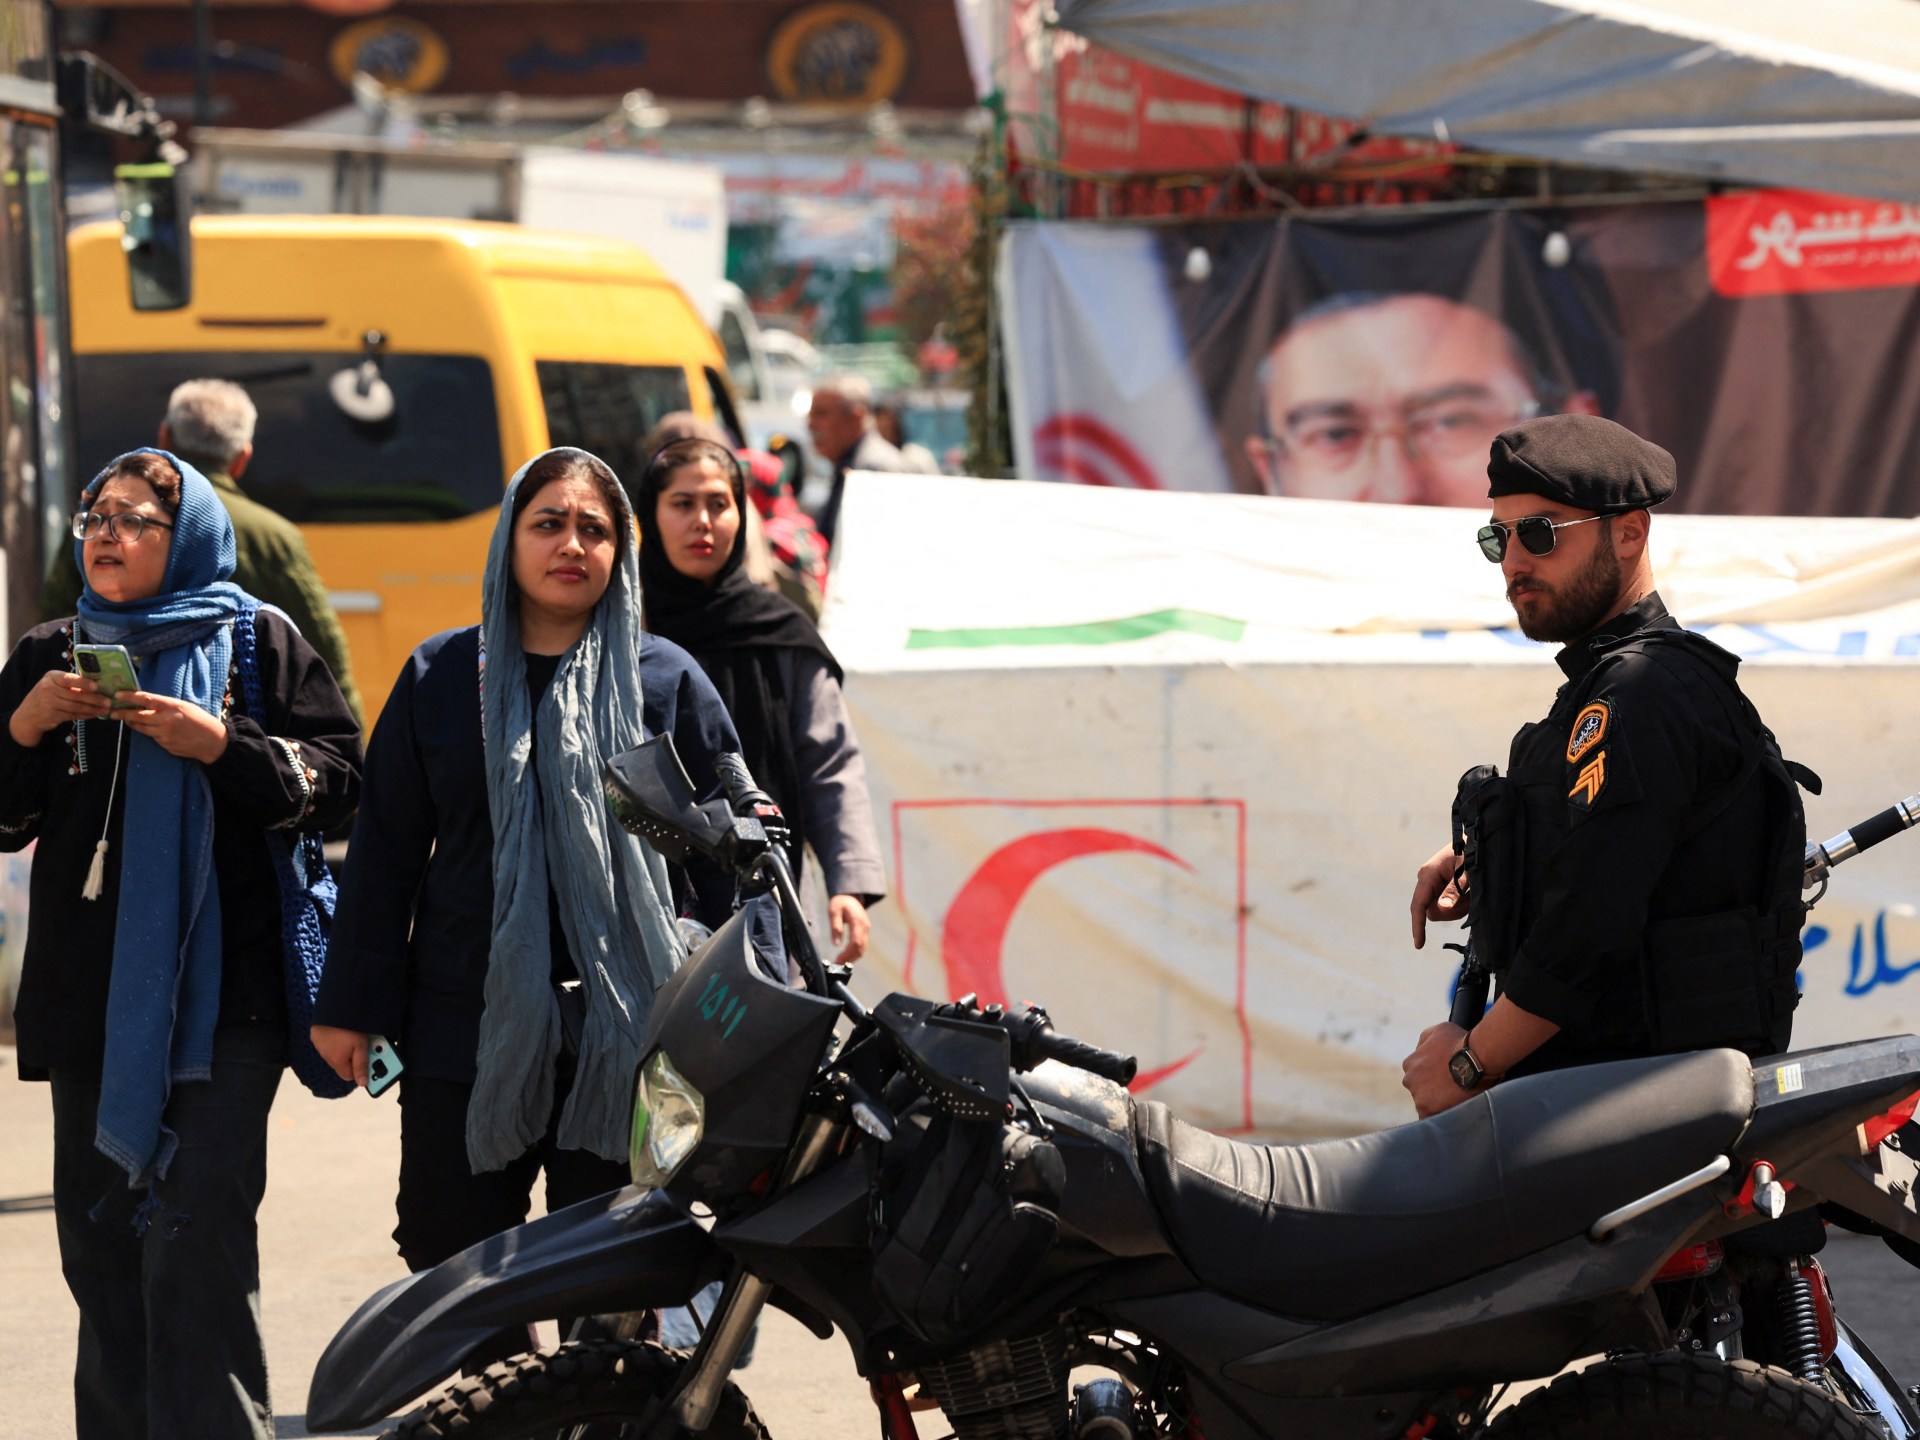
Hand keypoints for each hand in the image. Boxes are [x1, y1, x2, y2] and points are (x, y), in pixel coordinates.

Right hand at [9, 669, 109, 746]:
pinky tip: (95, 714)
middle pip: (75, 694)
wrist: (28, 715)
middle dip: (94, 698)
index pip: (69, 679)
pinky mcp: (52, 715)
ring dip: (93, 708)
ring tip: (105, 709)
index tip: (98, 686)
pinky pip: (73, 715)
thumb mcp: (55, 685)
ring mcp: (49, 703)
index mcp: (51, 677)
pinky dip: (86, 715)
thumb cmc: (47, 696)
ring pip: (76, 706)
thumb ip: (71, 683)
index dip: (84, 683)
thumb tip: (99, 683)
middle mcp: (48, 688)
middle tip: (108, 701)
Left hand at [114, 692, 228, 762]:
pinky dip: (149, 732)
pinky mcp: (164, 744)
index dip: (130, 696)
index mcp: (172, 707)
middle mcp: (165, 720)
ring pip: (141, 728)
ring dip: (132, 723)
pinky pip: (152, 737)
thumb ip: (166, 705)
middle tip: (111, 711)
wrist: (212, 741)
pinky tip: (153, 730)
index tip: (118, 694)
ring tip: (126, 719)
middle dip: (122, 713)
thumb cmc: (200, 720)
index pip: (146, 699)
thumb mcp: (184, 706)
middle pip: (137, 716)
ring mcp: (164, 734)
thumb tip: (146, 704)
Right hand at [311, 1025, 369, 1087]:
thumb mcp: (361, 1046)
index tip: (369, 1061)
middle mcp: (325, 1056)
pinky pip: (327, 1043)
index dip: (360, 1070)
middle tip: (365, 1045)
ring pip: (335, 1053)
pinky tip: (342, 1031)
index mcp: (336, 1062)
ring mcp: (319, 1045)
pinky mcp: (316, 1035)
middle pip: (343, 1064)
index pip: (349, 1076)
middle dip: (354, 1057)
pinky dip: (335, 1040)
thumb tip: (362, 1083)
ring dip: (344, 1048)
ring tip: (354, 1035)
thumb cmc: (349, 1027)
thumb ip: (361, 1065)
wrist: (334, 1006)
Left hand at [828, 894, 868, 963]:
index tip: (839, 960)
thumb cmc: (840, 902)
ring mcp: (866, 929)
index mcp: (857, 921)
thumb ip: (835, 926)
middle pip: (860, 947)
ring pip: (862, 948)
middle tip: (838, 965)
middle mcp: (864, 926)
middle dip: (850, 958)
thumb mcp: (834, 911)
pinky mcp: (864, 932)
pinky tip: (846, 957)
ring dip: (853, 957)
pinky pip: (862, 945)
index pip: (855, 941)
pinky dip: (855, 953)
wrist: (850, 896)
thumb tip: (836, 944)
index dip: (848, 953)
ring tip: (841, 963)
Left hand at [1402, 1020, 1472, 1118]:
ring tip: (1457, 1101)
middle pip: (1421, 1091)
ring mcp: (1417, 1096)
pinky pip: (1431, 1118)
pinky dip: (1440, 1116)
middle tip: (1453, 1091)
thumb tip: (1420, 1050)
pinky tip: (1453, 1111)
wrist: (1476, 1057)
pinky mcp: (1427, 1109)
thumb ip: (1425, 1040)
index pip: (1419, 1076)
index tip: (1447, 1080)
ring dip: (1438, 1105)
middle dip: (1434, 1092)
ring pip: (1426, 1105)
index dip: (1434, 1079)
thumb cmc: (1460, 1042)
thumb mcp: (1438, 1030)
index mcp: (1410, 1063)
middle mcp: (1409, 1080)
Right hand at [1410, 843, 1469, 948]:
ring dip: (1458, 907)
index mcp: (1427, 875)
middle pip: (1431, 912)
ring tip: (1471, 893)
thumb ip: (1454, 890)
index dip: (1418, 925)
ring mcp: (1433, 886)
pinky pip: (1447, 906)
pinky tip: (1469, 893)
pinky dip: (1460, 904)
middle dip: (1451, 911)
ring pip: (1441, 911)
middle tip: (1469, 900)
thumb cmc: (1471, 852)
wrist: (1477, 841)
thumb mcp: (1466, 872)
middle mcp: (1426, 881)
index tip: (1419, 944)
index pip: (1418, 905)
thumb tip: (1443, 908)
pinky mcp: (1441, 889)